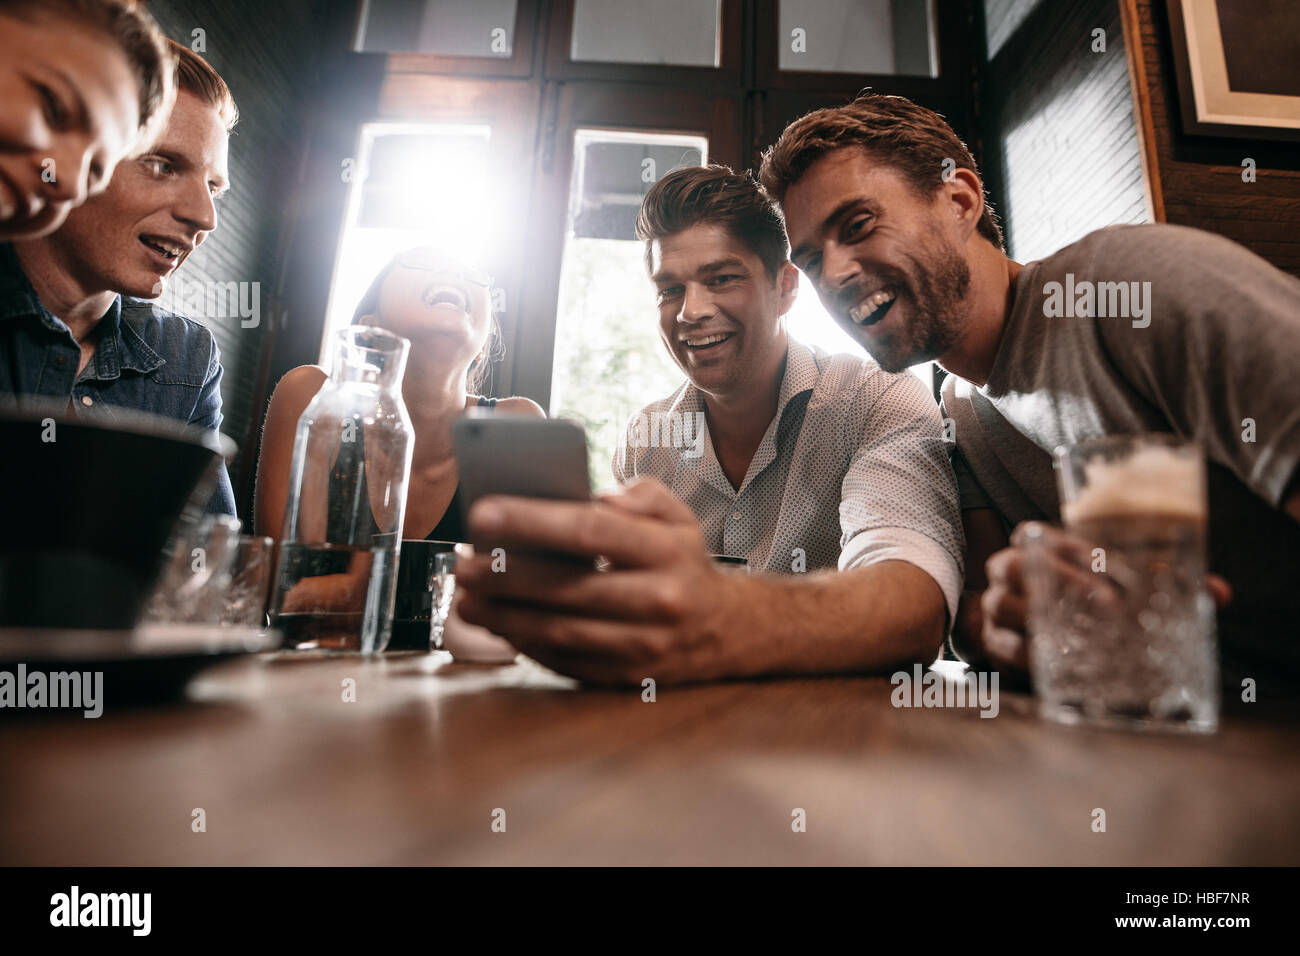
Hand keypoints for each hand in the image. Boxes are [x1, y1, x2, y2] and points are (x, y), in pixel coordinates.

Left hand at [454, 477, 734, 684]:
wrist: (727, 631)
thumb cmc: (683, 562)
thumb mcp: (677, 515)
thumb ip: (639, 494)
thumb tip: (591, 496)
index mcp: (666, 551)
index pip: (590, 530)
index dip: (531, 521)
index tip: (481, 513)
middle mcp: (659, 600)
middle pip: (567, 587)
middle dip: (505, 576)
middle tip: (462, 563)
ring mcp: (644, 646)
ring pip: (561, 632)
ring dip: (504, 617)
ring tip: (466, 599)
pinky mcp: (627, 678)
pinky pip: (566, 662)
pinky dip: (526, 645)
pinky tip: (498, 626)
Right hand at [979, 521, 1232, 673]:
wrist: (1019, 619)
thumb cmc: (1076, 592)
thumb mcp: (1109, 577)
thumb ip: (1162, 581)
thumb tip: (1219, 593)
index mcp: (1037, 544)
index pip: (1033, 533)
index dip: (1062, 547)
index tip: (1100, 563)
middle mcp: (1009, 570)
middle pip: (1013, 566)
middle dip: (1058, 583)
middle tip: (1106, 604)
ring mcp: (997, 606)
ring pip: (1001, 606)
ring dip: (1037, 622)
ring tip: (1076, 638)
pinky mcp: (994, 643)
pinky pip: (1002, 648)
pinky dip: (1028, 657)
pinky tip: (1055, 664)